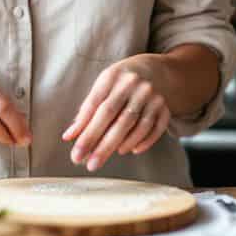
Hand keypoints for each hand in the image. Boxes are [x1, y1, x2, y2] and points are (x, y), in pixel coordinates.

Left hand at [62, 55, 169, 170]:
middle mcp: (133, 84)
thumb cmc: (121, 83)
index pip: (96, 106)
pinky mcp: (165, 107)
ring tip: (103, 158)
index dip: (85, 130)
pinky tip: (130, 151)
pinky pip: (155, 128)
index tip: (76, 150)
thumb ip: (87, 111)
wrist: (156, 71)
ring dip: (119, 144)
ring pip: (136, 124)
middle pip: (114, 117)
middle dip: (100, 144)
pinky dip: (143, 141)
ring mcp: (152, 95)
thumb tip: (69, 136)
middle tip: (87, 164)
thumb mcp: (102, 87)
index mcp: (112, 76)